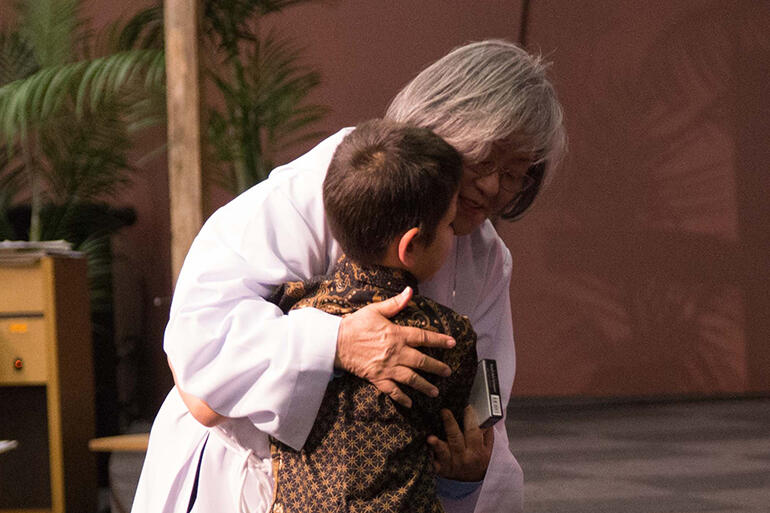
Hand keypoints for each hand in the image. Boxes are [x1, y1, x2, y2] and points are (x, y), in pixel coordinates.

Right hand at [335, 286, 455, 407]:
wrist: (335, 342)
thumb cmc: (356, 324)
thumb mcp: (376, 310)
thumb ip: (396, 303)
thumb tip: (410, 290)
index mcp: (397, 334)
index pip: (423, 337)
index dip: (439, 340)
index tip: (452, 343)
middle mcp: (396, 352)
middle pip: (422, 361)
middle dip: (437, 367)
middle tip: (448, 372)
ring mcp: (387, 367)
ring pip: (411, 379)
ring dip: (424, 386)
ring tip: (435, 392)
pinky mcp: (377, 378)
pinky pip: (392, 391)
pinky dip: (402, 398)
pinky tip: (410, 403)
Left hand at [427, 406, 493, 481]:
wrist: (474, 478)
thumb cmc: (481, 457)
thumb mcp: (488, 446)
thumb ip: (486, 431)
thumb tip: (483, 412)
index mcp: (477, 451)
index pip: (473, 432)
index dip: (470, 418)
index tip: (466, 406)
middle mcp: (464, 458)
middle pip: (456, 439)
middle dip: (450, 424)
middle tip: (444, 411)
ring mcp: (451, 464)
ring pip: (443, 452)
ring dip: (437, 445)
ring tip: (431, 438)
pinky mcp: (441, 469)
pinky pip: (433, 462)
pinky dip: (428, 454)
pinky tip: (424, 447)